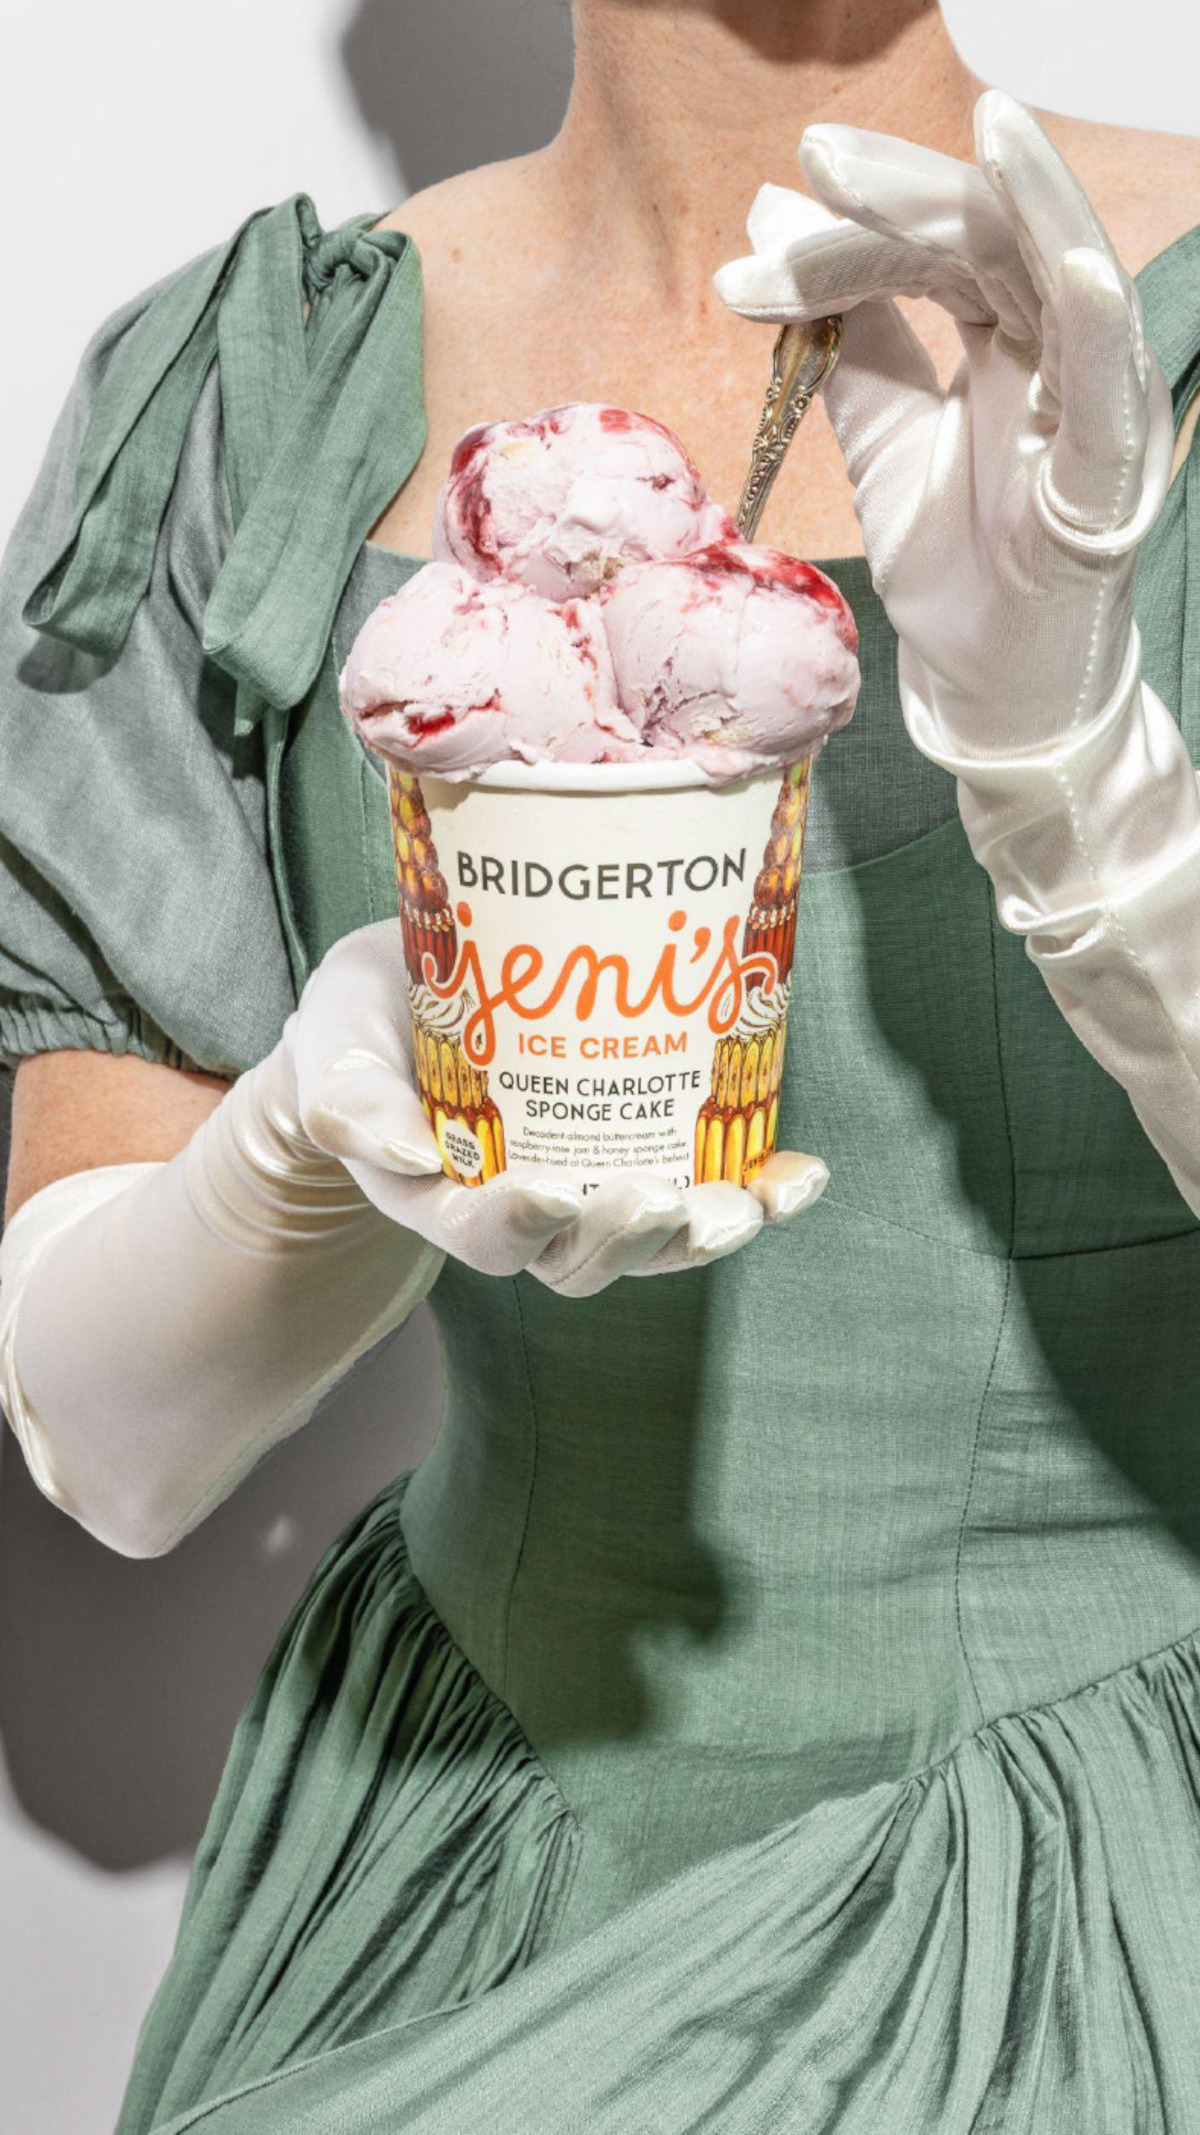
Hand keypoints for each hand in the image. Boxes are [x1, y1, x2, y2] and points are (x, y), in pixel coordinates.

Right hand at [282, 920, 828, 1299]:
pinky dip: (756, 1192)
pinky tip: (801, 1175)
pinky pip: (704, 1193)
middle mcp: (520, 1212)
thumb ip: (348, 1096)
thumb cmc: (364, 1024)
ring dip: (707, 1232)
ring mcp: (587, 1191)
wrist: (406, 1000)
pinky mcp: (640, 1155)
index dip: (520, 1227)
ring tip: (751, 1203)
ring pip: (652, 1243)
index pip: (483, 1239)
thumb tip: (412, 1155)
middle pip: (579, 1261)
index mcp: (439, 1198)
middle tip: (665, 1198)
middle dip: (628, 1239)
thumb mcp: (335, 1045)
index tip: (553, 1191)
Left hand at [713, 88, 1175, 764]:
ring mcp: (1092, 408)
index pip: (940, 249)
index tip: (751, 254)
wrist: (985, 690)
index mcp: (1007, 340)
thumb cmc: (956, 570)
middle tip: (821, 163)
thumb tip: (773, 220)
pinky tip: (1070, 266)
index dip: (853, 233)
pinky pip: (1113, 390)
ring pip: (1070, 279)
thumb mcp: (881, 438)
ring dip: (1025, 204)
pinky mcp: (1108, 478)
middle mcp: (1058, 355)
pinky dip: (1099, 324)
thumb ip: (845, 341)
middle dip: (912, 194)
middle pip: (998, 239)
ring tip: (989, 128)